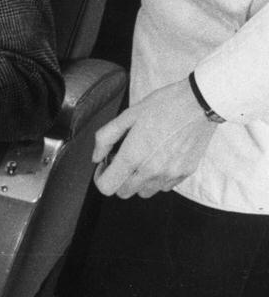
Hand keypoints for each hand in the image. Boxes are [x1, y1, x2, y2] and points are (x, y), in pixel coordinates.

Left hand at [91, 77, 218, 197]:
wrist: (199, 103)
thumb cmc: (164, 105)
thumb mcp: (127, 115)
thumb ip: (106, 138)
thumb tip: (96, 157)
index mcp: (133, 155)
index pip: (107, 186)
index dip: (101, 177)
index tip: (105, 166)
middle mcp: (151, 170)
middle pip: (124, 192)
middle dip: (118, 178)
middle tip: (122, 159)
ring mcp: (170, 174)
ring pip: (145, 192)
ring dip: (138, 181)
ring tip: (142, 158)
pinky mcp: (185, 173)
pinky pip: (165, 186)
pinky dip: (158, 178)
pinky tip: (159, 158)